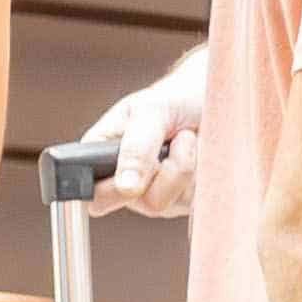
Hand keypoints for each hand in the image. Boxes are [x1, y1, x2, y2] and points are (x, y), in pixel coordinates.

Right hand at [92, 58, 209, 219]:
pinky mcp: (187, 202)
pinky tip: (202, 154)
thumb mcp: (150, 110)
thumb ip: (136, 147)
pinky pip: (197, 201)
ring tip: (189, 137)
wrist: (208, 98)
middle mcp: (126, 186)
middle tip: (179, 138)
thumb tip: (126, 188)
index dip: (113, 191)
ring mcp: (158, 196)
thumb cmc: (172, 100)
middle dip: (168, 171)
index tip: (141, 168)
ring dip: (189, 165)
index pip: (93, 195)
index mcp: (100, 160)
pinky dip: (205, 174)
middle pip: (144, 203)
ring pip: (173, 202)